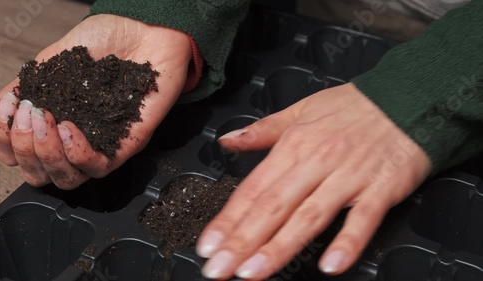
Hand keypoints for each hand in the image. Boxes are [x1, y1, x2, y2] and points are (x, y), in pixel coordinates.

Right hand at [0, 14, 191, 188]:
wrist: (142, 29)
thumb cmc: (103, 43)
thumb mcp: (51, 64)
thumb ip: (19, 90)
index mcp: (55, 126)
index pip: (21, 157)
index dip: (6, 140)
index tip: (11, 108)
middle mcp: (76, 142)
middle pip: (40, 175)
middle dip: (24, 147)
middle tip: (31, 112)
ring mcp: (102, 146)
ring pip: (67, 180)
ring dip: (46, 154)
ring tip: (47, 119)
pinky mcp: (127, 144)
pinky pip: (99, 168)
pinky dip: (77, 153)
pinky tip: (69, 127)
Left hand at [196, 83, 431, 279]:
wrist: (407, 97)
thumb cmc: (355, 106)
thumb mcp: (302, 109)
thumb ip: (263, 130)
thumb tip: (229, 140)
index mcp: (294, 146)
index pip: (253, 188)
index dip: (228, 219)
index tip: (209, 244)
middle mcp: (317, 163)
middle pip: (272, 208)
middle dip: (242, 241)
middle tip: (219, 268)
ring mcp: (348, 177)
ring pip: (308, 217)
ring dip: (279, 248)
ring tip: (254, 272)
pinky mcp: (380, 189)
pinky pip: (362, 219)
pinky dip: (347, 242)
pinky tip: (330, 265)